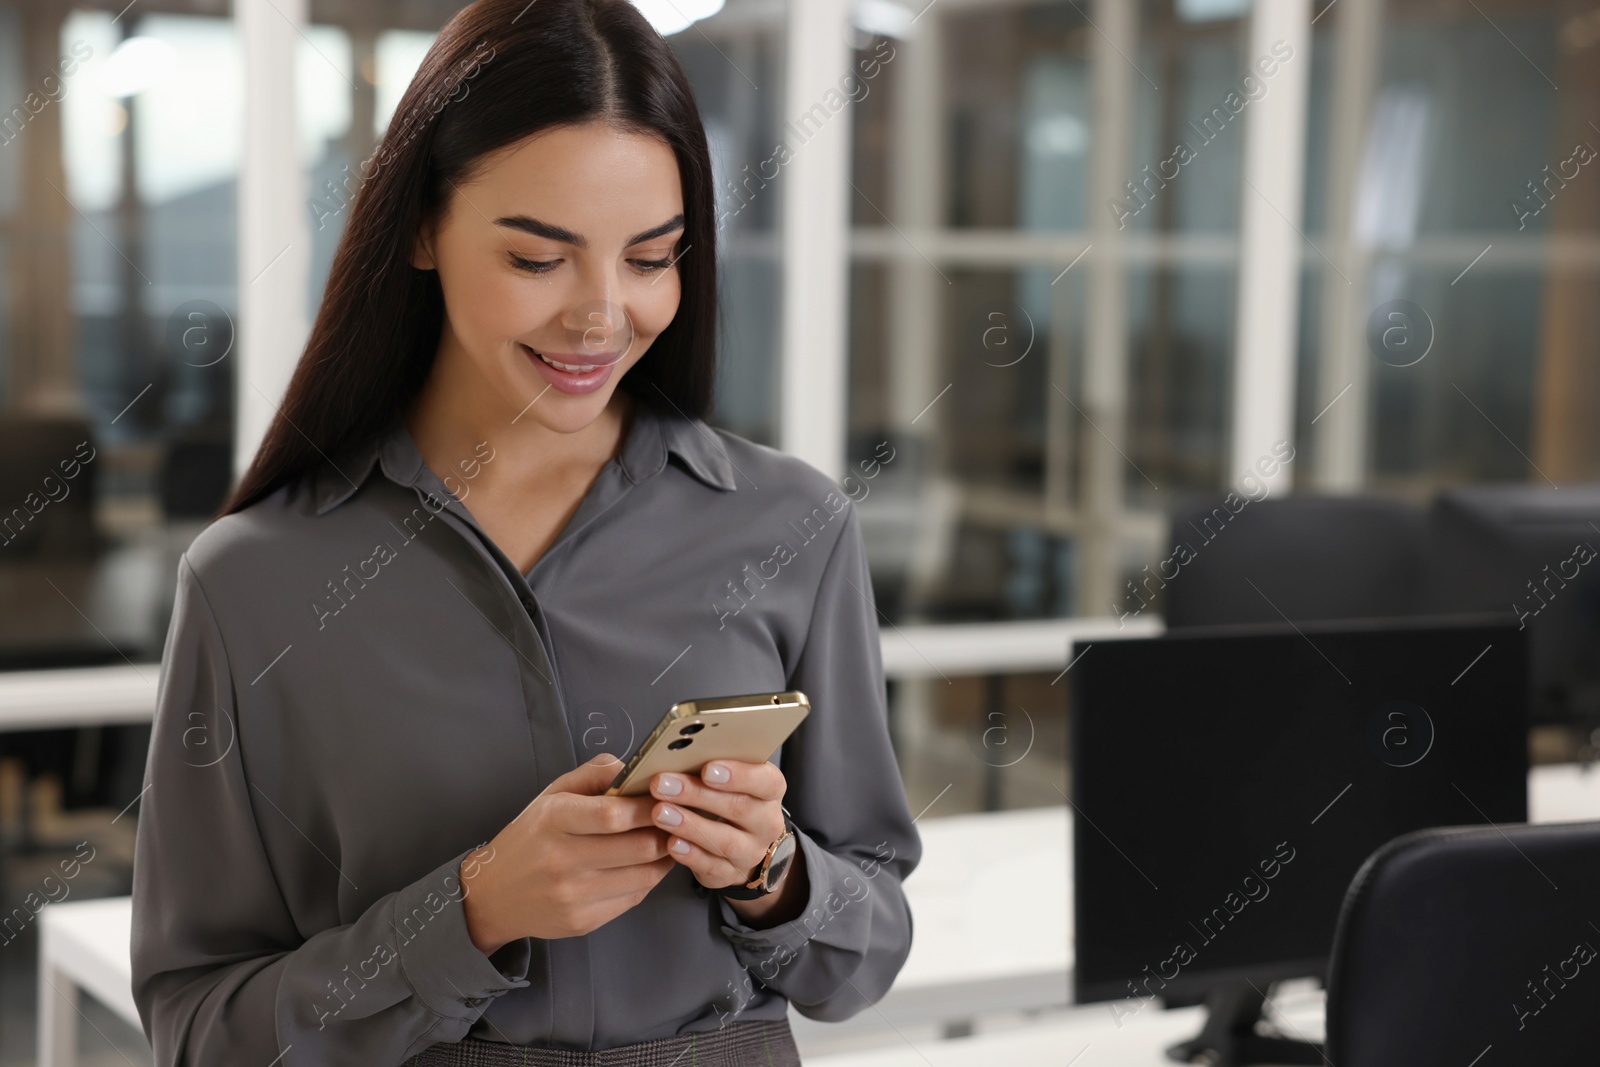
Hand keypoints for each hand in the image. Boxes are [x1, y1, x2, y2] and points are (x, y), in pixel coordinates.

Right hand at [459, 753, 675, 953]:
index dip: (649, 807)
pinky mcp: (582, 922)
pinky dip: (649, 879)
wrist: (492, 895)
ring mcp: (572, 896)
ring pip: (644, 875)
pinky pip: (633, 898)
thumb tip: (638, 768)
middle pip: (638, 847)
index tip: (668, 798)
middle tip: (679, 819)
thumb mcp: (552, 794)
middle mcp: (561, 860)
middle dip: (667, 831)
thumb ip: (596, 774)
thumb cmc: (530, 837)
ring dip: (665, 856)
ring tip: (669, 840)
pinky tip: (647, 865)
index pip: (615, 814)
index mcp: (554, 820)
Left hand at [648, 760, 805, 924]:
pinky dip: (691, 856)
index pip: (766, 781)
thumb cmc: (729, 797)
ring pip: (725, 841)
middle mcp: (767, 823)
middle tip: (663, 784)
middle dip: (698, 795)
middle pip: (740, 808)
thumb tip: (677, 751)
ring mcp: (752, 852)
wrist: (744, 841)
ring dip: (690, 826)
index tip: (708, 769)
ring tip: (660, 813)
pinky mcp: (732, 874)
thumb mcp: (730, 777)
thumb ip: (712, 766)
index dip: (739, 775)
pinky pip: (713, 868)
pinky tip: (671, 844)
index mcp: (770, 790)